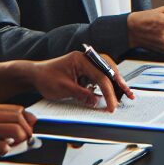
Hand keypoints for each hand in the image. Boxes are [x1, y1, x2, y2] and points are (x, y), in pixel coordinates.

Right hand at [0, 101, 36, 157]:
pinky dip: (6, 149)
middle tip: (27, 138)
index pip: (16, 109)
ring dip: (20, 139)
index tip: (29, 127)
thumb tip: (9, 123)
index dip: (27, 119)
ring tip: (16, 145)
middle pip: (18, 118)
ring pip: (13, 130)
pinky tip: (2, 150)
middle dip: (27, 129)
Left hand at [18, 50, 133, 112]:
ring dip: (116, 82)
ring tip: (126, 92)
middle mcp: (86, 59)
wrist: (34, 75)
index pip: (100, 76)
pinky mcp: (85, 69)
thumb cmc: (45, 78)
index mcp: (81, 60)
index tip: (111, 105)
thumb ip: (81, 94)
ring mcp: (86, 63)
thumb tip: (96, 101)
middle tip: (129, 94)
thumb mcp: (63, 89)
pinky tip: (113, 90)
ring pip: (106, 71)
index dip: (108, 92)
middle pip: (108, 69)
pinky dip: (107, 83)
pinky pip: (100, 75)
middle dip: (119, 82)